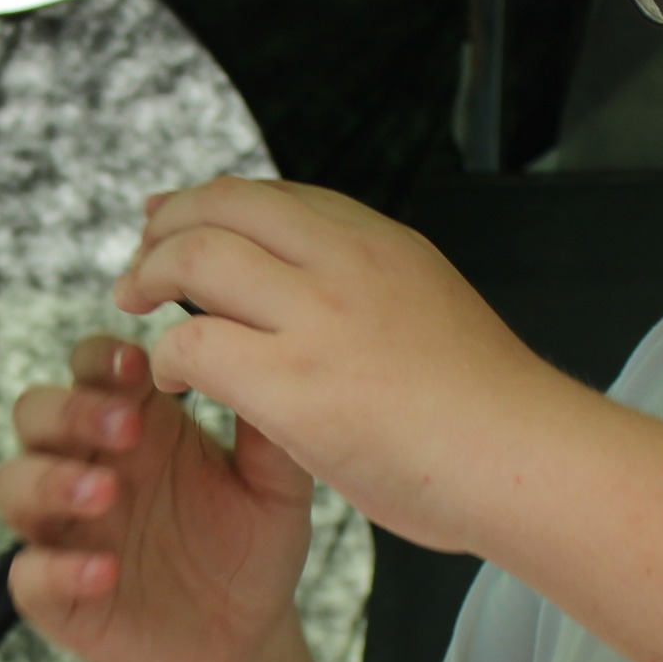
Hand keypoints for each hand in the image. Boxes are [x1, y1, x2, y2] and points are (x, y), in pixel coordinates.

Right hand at [0, 333, 312, 661]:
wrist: (249, 638)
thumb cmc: (255, 547)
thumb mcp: (275, 487)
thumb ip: (266, 431)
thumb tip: (266, 359)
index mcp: (134, 424)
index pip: (91, 367)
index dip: (101, 359)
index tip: (137, 365)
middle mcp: (87, 466)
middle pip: (36, 412)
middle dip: (71, 411)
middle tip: (127, 428)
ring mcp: (65, 530)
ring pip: (14, 484)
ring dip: (50, 480)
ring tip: (106, 494)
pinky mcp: (57, 595)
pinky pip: (28, 575)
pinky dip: (56, 569)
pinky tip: (105, 570)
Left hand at [113, 177, 565, 554]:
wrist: (531, 463)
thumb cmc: (493, 419)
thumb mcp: (432, 316)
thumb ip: (374, 300)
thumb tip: (336, 314)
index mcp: (384, 246)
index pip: (278, 198)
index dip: (214, 203)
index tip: (175, 219)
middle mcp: (348, 262)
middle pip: (226, 204)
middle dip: (167, 227)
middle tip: (136, 265)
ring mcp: (319, 318)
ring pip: (196, 256)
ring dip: (148, 276)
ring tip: (131, 307)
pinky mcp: (294, 383)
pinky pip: (193, 344)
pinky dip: (164, 356)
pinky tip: (167, 381)